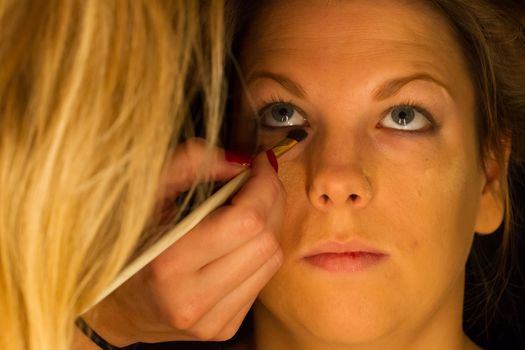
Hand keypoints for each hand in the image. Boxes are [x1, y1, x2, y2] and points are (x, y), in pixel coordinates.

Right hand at [81, 138, 284, 345]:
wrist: (120, 305)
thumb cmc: (131, 243)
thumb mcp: (147, 194)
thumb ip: (188, 164)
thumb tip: (240, 162)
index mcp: (167, 263)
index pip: (246, 221)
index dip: (262, 186)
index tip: (258, 166)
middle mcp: (191, 299)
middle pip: (265, 240)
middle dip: (271, 201)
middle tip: (259, 181)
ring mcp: (210, 321)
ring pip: (271, 260)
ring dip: (270, 225)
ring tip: (250, 208)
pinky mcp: (223, 329)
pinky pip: (263, 280)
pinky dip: (259, 251)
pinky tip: (240, 240)